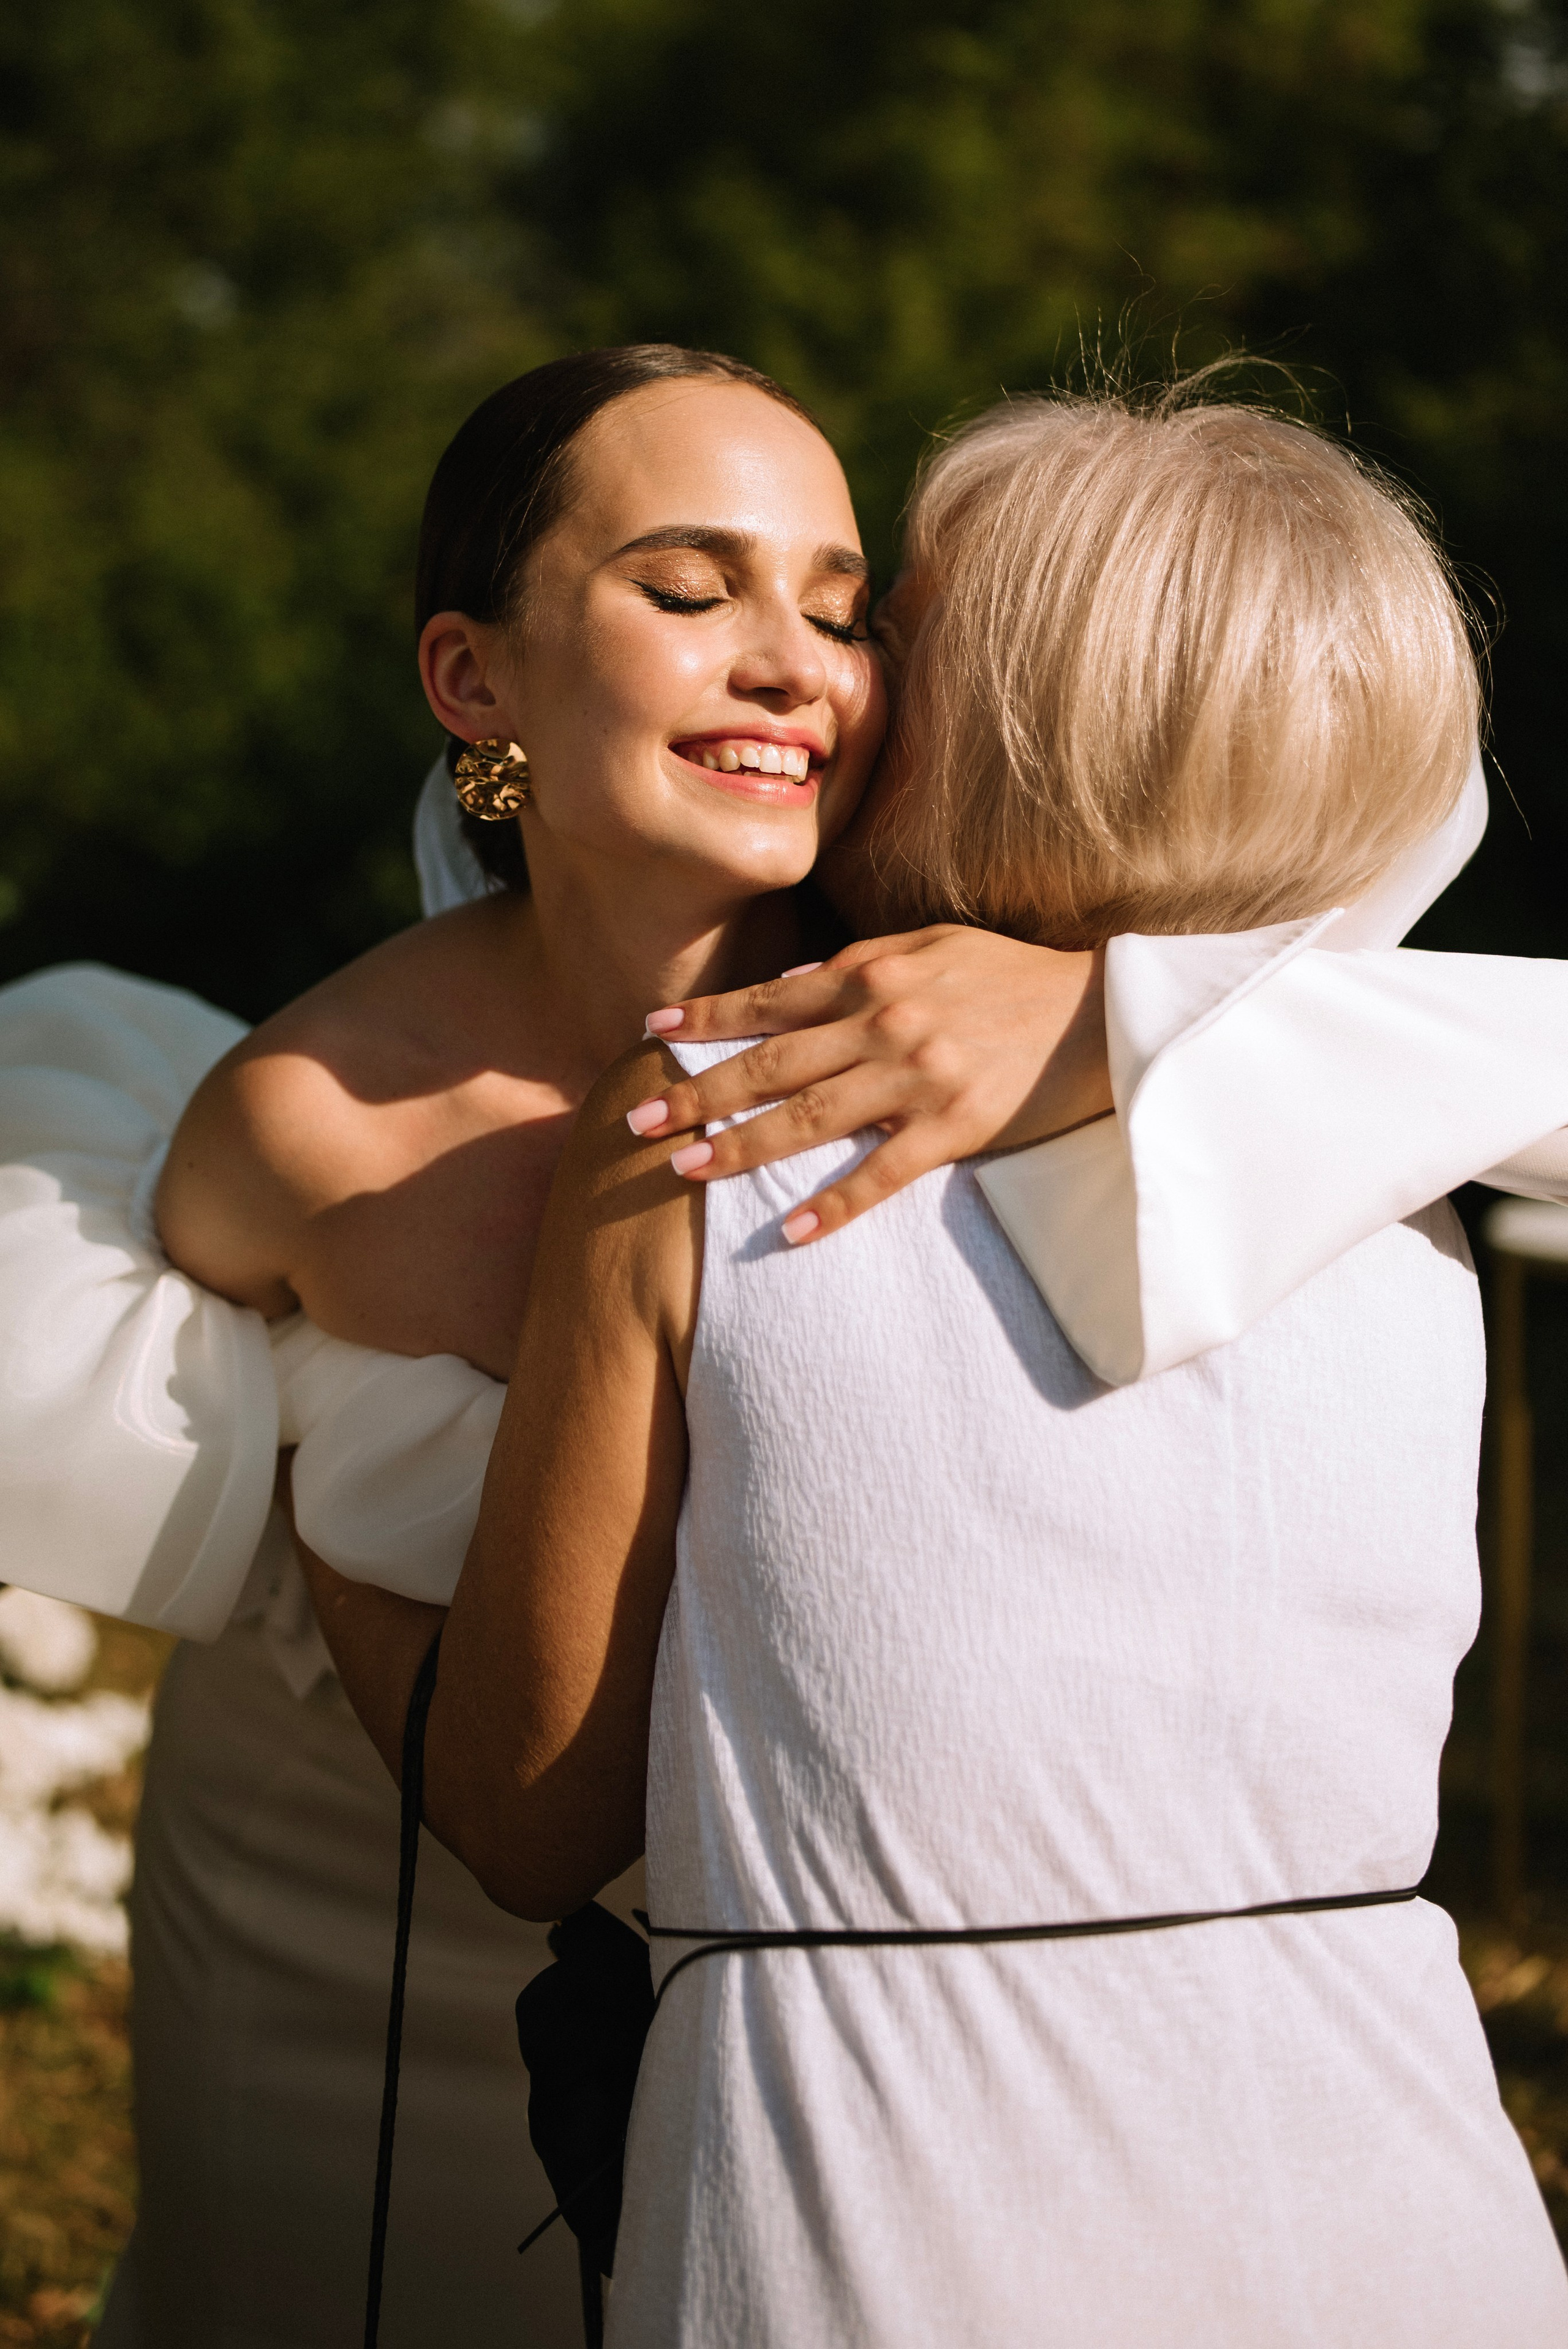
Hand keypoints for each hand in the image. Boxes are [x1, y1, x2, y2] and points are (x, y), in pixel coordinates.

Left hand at [626, 926, 1111, 1243]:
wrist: (1102, 1013)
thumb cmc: (1011, 978)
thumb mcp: (931, 946)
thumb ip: (859, 963)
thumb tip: (789, 985)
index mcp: (873, 975)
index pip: (770, 1000)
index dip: (707, 1020)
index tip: (650, 1036)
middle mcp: (884, 1023)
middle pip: (772, 1064)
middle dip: (699, 1092)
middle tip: (638, 1119)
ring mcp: (917, 1078)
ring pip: (810, 1118)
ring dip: (742, 1147)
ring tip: (687, 1169)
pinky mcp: (954, 1127)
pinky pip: (881, 1175)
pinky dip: (834, 1206)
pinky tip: (790, 1232)